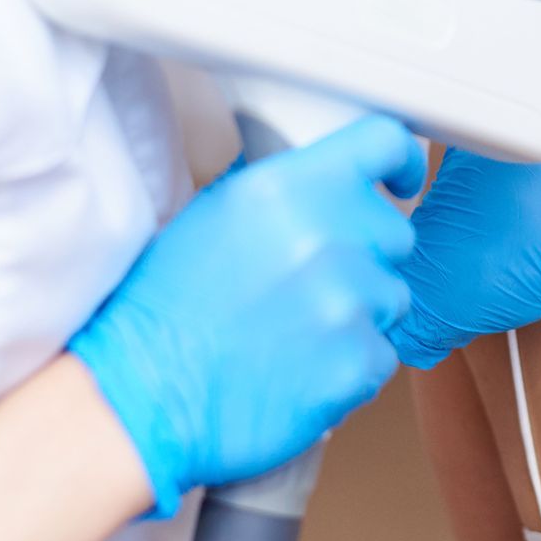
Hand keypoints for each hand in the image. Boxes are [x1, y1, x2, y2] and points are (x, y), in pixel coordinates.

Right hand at [69, 116, 424, 516]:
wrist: (138, 397)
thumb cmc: (164, 309)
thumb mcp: (217, 213)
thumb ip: (288, 192)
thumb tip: (335, 183)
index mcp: (288, 188)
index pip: (385, 143)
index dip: (402, 162)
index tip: (402, 181)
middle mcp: (327, 237)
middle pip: (395, 233)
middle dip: (365, 256)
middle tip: (309, 284)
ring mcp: (347, 303)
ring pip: (392, 297)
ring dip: (358, 313)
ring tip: (294, 332)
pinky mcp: (356, 365)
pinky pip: (382, 354)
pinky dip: (350, 365)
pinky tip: (300, 369)